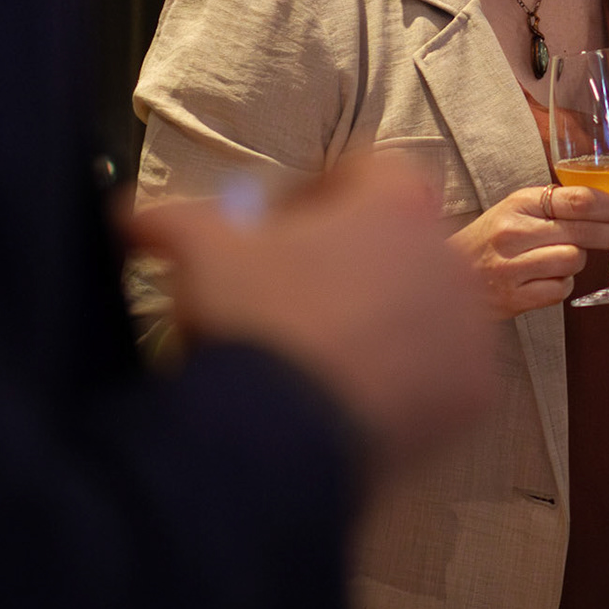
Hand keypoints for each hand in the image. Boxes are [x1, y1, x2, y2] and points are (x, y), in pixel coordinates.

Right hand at [127, 151, 495, 472]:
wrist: (288, 435)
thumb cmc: (255, 322)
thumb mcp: (198, 253)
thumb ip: (168, 220)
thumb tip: (132, 217)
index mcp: (395, 201)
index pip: (364, 173)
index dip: (316, 196)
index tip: (278, 229)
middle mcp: (448, 253)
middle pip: (399, 243)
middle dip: (352, 263)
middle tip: (298, 299)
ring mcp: (470, 325)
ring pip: (426, 308)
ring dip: (383, 320)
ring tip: (325, 355)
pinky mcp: (475, 391)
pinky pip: (442, 374)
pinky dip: (407, 381)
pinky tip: (354, 398)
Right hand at [448, 185, 608, 319]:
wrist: (443, 276)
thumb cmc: (489, 241)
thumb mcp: (515, 210)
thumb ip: (554, 205)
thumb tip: (608, 206)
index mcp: (518, 203)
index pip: (577, 199)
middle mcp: (513, 231)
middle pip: (582, 230)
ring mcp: (511, 266)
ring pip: (573, 260)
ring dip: (576, 261)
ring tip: (559, 259)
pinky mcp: (512, 297)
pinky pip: (560, 289)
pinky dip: (562, 284)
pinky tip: (546, 279)